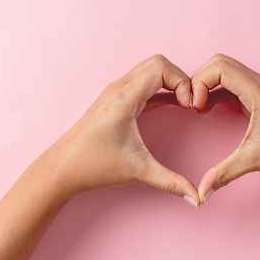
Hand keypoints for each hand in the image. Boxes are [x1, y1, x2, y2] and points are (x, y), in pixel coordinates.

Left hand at [42, 54, 199, 205]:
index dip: (182, 83)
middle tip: (188, 103)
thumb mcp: (138, 171)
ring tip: (182, 104)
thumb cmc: (94, 165)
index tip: (188, 106)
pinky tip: (171, 104)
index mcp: (124, 98)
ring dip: (170, 81)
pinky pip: (143, 82)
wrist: (62, 168)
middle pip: (157, 62)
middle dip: (179, 78)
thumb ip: (171, 182)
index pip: (161, 68)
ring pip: (150, 68)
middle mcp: (119, 88)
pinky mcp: (115, 99)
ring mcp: (115, 91)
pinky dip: (160, 88)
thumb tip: (197, 197)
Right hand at [191, 53, 259, 203]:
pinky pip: (233, 84)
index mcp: (259, 91)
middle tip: (194, 104)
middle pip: (220, 63)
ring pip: (226, 71)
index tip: (196, 107)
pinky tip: (210, 109)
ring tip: (200, 107)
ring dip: (208, 84)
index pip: (219, 67)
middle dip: (200, 79)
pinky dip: (217, 92)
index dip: (200, 82)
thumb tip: (201, 194)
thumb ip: (223, 174)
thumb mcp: (253, 161)